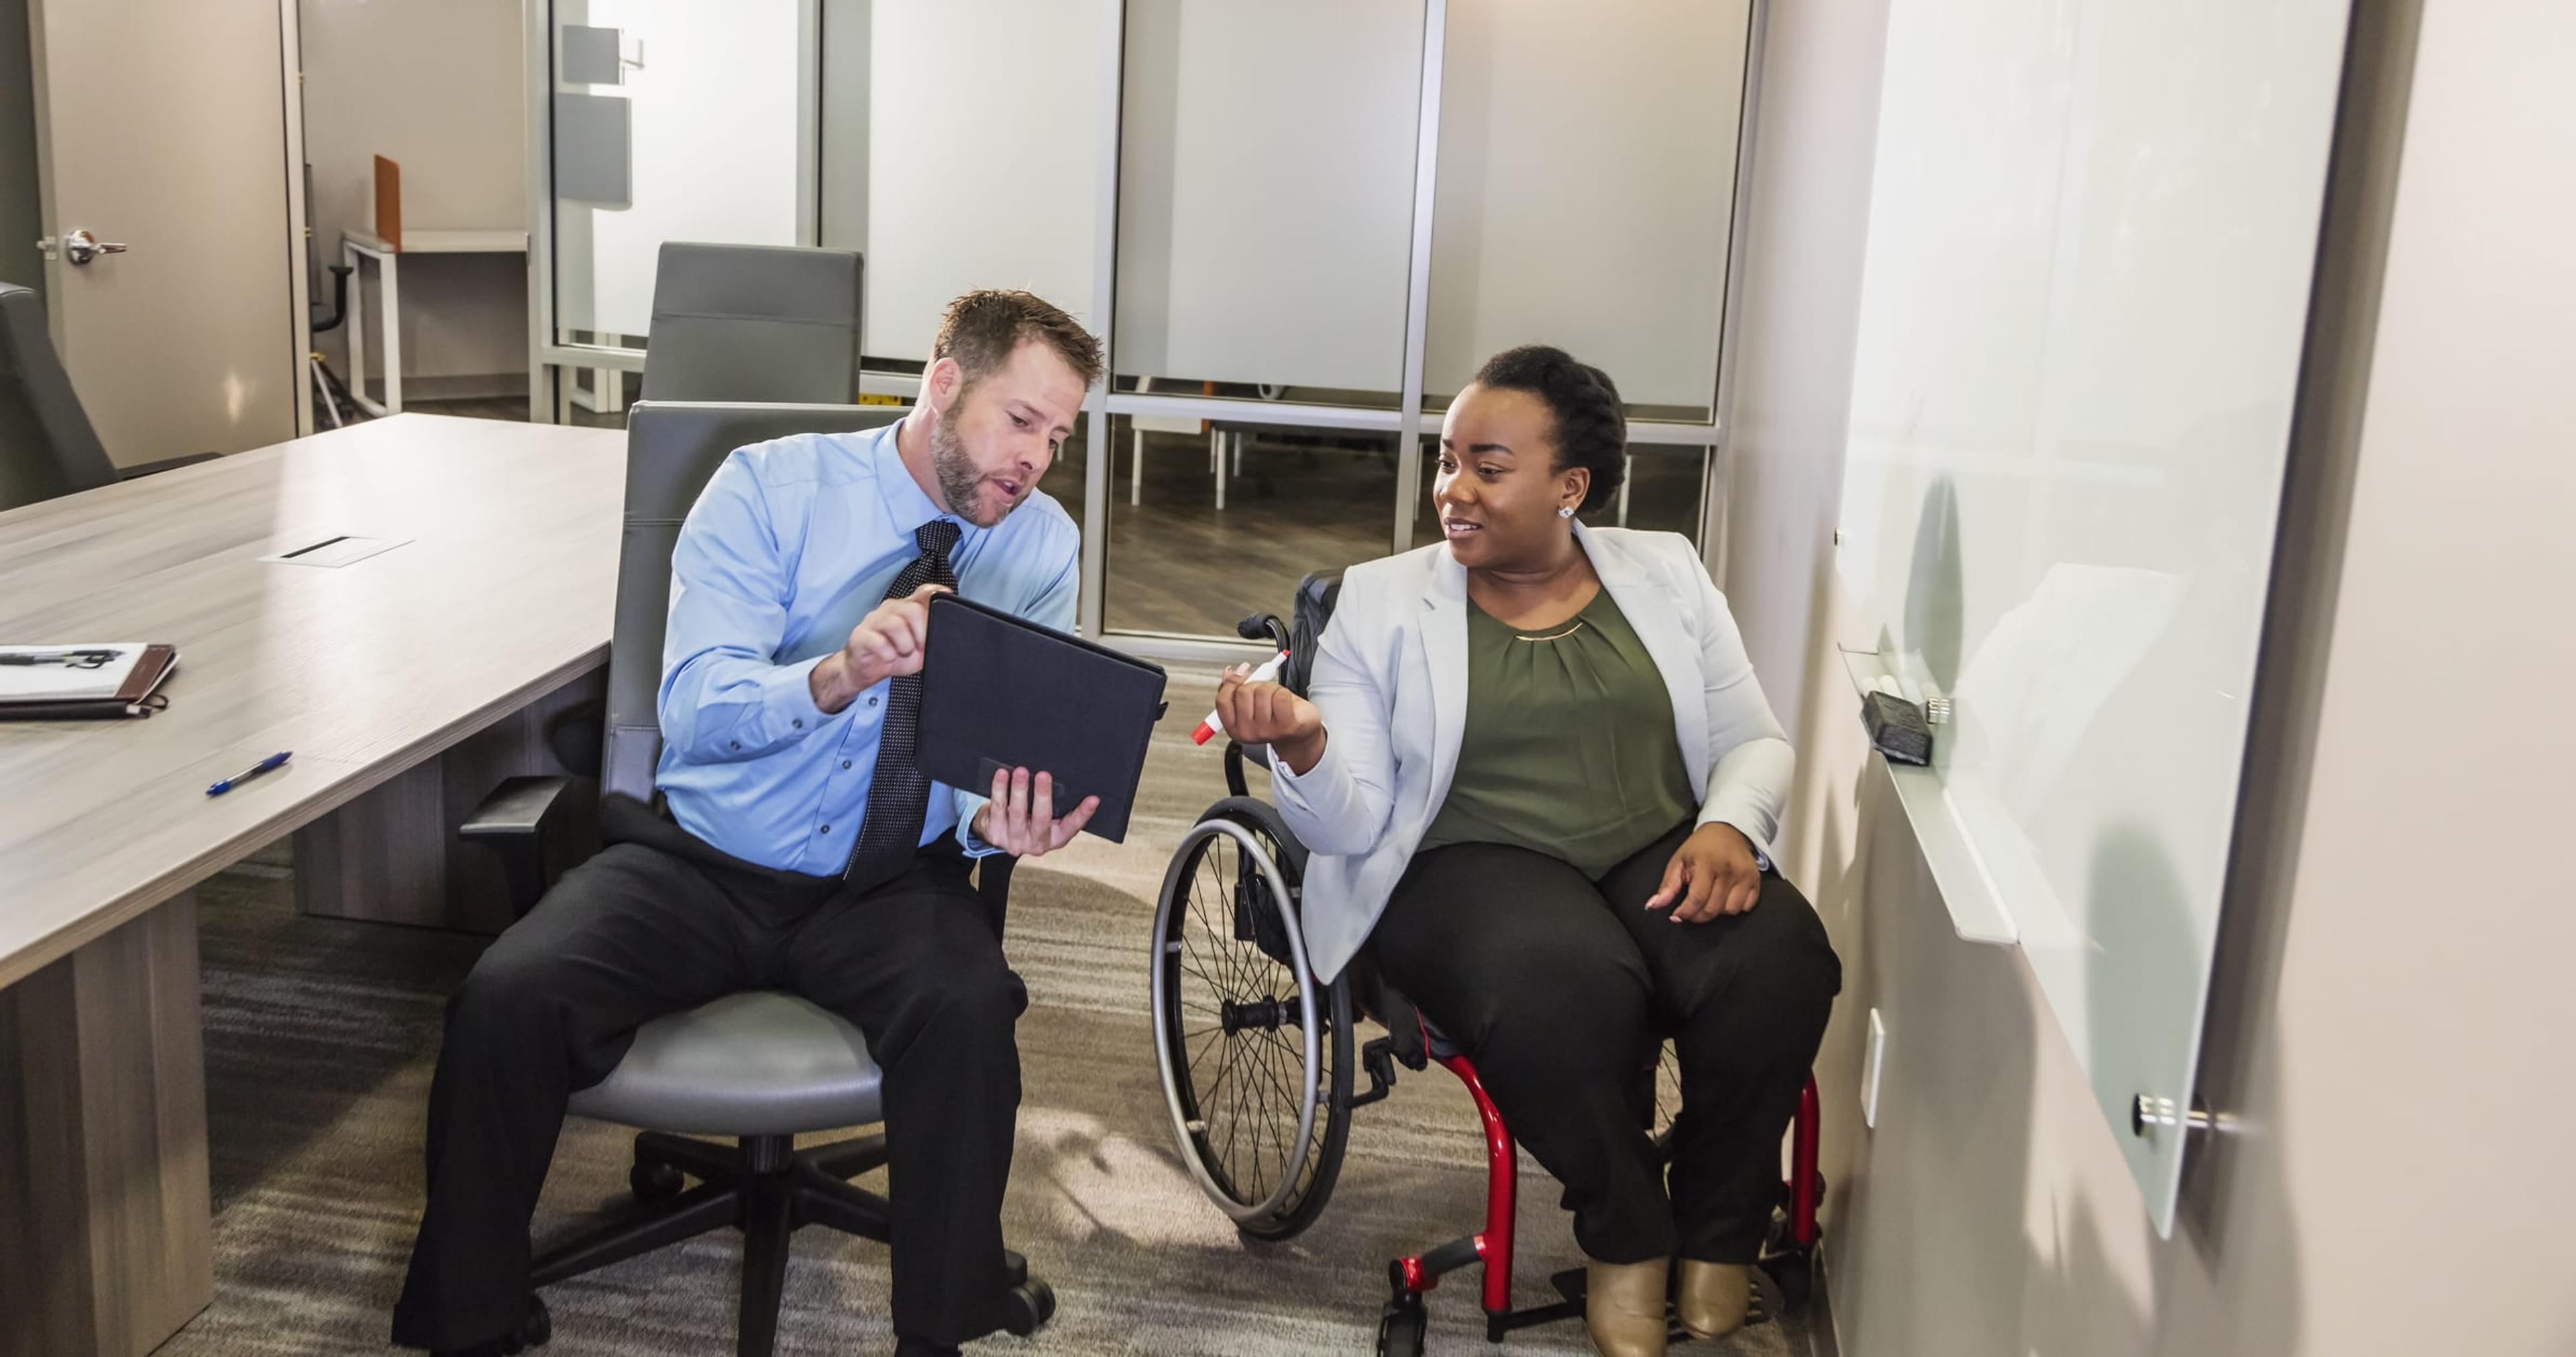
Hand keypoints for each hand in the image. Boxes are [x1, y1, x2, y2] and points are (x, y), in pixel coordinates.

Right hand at [811, 584, 948, 711]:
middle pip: (912, 609)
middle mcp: (890, 609)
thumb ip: (931, 634)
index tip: (946, 594)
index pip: (922, 592)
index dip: (934, 592)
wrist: (865, 670)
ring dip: (905, 645)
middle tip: (919, 647)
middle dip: (921, 633)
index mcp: (906, 608)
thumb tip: (946, 629)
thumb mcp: (919, 647)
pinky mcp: (860, 635)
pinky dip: (888, 653)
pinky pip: (878, 641)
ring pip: (895, 624)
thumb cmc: (893, 655)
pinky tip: (889, 658)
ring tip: (903, 653)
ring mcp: (873, 620)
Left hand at [970, 766, 1099, 857]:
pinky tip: (1002, 775)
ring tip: (1021, 771)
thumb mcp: (1048, 819)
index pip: (1072, 826)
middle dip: (1043, 795)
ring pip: (1017, 813)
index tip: (1093, 799)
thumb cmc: (1029, 821)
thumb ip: (1057, 806)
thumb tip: (1065, 779)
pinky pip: (997, 808)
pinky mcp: (995, 834)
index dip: (1084, 813)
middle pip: (1042, 818)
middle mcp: (1037, 842)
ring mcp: (1015, 840)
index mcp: (1055, 838)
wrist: (999, 835)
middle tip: (1044, 775)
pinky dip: (999, 789)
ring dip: (1019, 789)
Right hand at [1214, 664, 1326, 773]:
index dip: (1231, 683)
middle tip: (1262, 691)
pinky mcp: (1286, 726)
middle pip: (1243, 692)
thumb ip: (1235, 689)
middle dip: (1254, 684)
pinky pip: (1280, 696)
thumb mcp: (1249, 703)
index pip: (1222, 701)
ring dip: (1271, 688)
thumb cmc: (1274, 716)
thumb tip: (1228, 672)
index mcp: (1234, 728)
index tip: (1241, 675)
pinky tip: (1285, 702)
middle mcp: (1248, 733)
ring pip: (1262, 691)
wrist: (1299, 731)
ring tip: (1275, 698)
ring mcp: (1267, 731)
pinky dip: (1284, 692)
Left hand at [1646, 823, 1764, 923]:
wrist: (1728, 830)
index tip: (1677, 915)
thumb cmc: (1700, 848)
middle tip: (1691, 910)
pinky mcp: (1756, 880)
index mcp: (1707, 863)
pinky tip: (1725, 897)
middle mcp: (1728, 869)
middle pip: (1713, 908)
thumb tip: (1652, 906)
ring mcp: (1745, 875)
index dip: (1685, 912)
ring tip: (1709, 900)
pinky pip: (1746, 907)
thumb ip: (1667, 886)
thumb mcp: (1678, 861)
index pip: (1697, 898)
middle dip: (1698, 915)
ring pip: (1731, 911)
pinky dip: (1734, 907)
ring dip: (1717, 911)